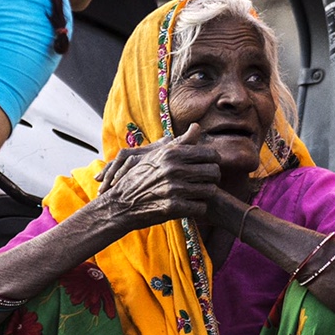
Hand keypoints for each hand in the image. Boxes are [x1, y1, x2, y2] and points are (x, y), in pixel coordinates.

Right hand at [96, 124, 222, 232]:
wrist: (120, 204)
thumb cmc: (139, 177)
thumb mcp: (156, 155)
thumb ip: (180, 142)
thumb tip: (197, 126)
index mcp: (171, 154)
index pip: (210, 154)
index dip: (214, 161)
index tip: (210, 165)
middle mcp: (173, 169)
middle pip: (214, 172)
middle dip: (213, 178)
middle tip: (207, 181)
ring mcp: (174, 189)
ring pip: (210, 190)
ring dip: (206, 193)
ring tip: (198, 193)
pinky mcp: (173, 207)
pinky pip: (201, 207)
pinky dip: (198, 207)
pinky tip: (190, 205)